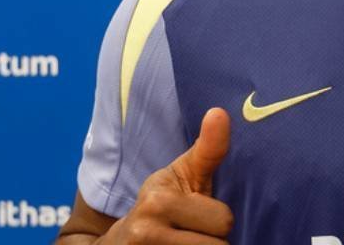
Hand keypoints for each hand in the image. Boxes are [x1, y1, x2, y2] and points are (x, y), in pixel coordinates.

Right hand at [104, 107, 233, 243]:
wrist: (119, 243)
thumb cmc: (162, 203)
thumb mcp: (183, 173)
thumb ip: (208, 149)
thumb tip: (220, 111)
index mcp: (158, 200)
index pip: (224, 220)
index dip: (218, 218)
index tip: (200, 213)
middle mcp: (146, 231)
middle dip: (213, 239)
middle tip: (194, 232)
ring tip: (187, 241)